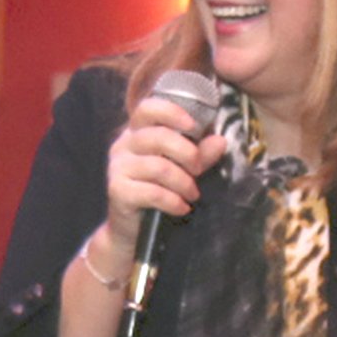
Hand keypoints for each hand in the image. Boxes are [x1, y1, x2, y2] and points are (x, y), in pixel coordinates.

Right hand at [98, 87, 228, 261]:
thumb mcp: (182, 169)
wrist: (131, 229)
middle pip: (158, 136)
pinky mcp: (117, 190)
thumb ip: (199, 154)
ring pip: (159, 167)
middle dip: (188, 154)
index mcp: (137, 132)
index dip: (172, 112)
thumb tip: (220, 141)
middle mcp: (123, 145)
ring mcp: (117, 167)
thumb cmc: (157, 192)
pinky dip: (173, 201)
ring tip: (192, 194)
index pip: (148, 107)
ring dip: (183, 182)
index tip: (194, 126)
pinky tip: (182, 208)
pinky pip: (152, 192)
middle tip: (199, 170)